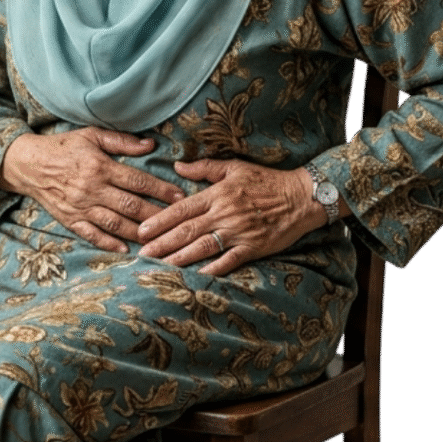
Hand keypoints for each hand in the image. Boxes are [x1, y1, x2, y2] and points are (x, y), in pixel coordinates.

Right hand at [0, 128, 185, 252]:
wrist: (28, 164)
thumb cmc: (63, 147)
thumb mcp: (92, 136)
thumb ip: (121, 141)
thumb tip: (150, 145)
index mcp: (100, 166)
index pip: (138, 181)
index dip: (161, 189)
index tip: (179, 196)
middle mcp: (92, 189)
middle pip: (131, 206)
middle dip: (157, 214)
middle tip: (176, 221)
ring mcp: (81, 207)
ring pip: (116, 224)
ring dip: (138, 233)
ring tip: (158, 238)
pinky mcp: (71, 220)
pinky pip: (93, 235)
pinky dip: (109, 244)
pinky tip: (126, 250)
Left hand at [136, 159, 324, 275]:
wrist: (301, 197)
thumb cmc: (266, 180)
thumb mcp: (234, 167)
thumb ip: (204, 168)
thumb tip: (177, 165)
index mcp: (217, 194)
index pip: (182, 209)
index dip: (160, 220)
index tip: (141, 230)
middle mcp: (224, 214)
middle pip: (186, 231)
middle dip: (162, 243)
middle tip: (141, 253)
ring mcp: (238, 233)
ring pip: (203, 248)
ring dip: (179, 258)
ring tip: (159, 266)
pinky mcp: (253, 248)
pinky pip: (229, 261)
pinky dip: (213, 269)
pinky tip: (196, 276)